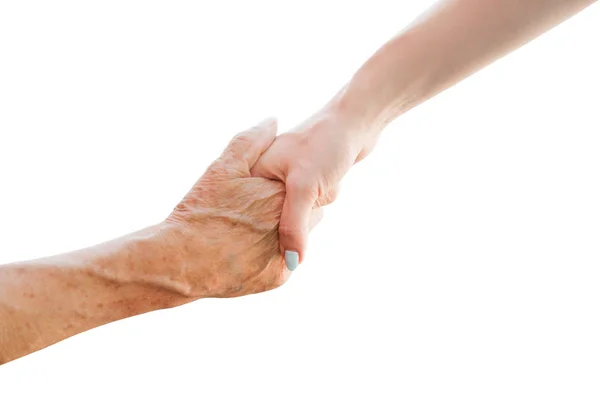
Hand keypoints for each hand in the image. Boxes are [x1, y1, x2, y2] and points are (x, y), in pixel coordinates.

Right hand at [162, 118, 320, 297]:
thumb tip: (273, 120)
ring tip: (250, 230)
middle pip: (306, 212)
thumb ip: (251, 141)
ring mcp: (287, 254)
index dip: (288, 186)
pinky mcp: (278, 278)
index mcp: (282, 195)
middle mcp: (290, 226)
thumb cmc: (198, 212)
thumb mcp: (223, 168)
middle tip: (255, 211)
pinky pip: (286, 260)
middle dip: (289, 209)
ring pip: (298, 238)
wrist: (180, 262)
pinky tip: (248, 250)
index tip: (266, 190)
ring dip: (283, 232)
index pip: (307, 188)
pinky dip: (273, 254)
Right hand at [251, 108, 378, 263]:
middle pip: (281, 221)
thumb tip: (293, 263)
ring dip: (317, 204)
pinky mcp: (301, 182)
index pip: (259, 219)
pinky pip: (310, 207)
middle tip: (315, 178)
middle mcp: (263, 177)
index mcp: (252, 174)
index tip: (301, 199)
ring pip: (300, 216)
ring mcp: (283, 180)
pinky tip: (329, 179)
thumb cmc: (325, 144)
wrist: (355, 120)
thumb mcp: (304, 187)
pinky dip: (322, 200)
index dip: (281, 219)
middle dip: (306, 209)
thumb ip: (293, 226)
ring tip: (324, 176)